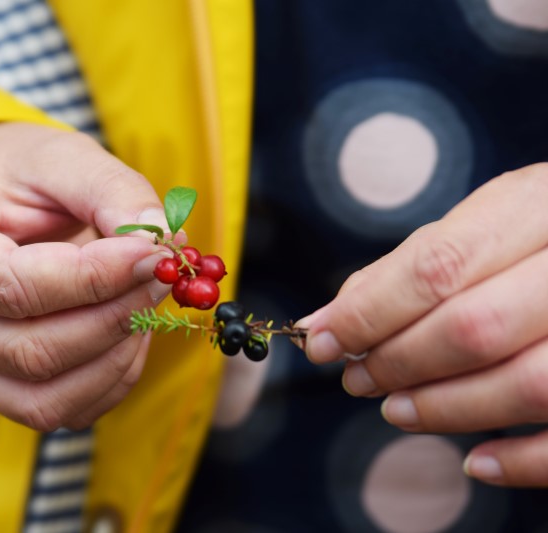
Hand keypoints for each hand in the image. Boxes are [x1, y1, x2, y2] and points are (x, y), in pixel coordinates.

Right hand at [0, 123, 171, 430]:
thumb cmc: (18, 174)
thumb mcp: (60, 156)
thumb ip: (112, 191)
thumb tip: (164, 240)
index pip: (15, 286)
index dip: (94, 278)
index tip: (153, 254)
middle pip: (34, 350)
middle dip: (115, 317)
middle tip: (163, 275)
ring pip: (47, 397)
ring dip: (118, 356)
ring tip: (148, 302)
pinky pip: (60, 411)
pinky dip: (111, 381)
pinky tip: (131, 333)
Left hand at [300, 163, 547, 486]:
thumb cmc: (545, 234)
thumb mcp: (491, 217)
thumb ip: (416, 262)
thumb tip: (337, 316)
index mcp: (537, 208)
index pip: (437, 265)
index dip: (367, 311)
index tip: (320, 338)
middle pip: (474, 328)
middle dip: (397, 361)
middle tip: (357, 376)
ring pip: (526, 386)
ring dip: (442, 408)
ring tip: (395, 408)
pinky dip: (519, 460)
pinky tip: (473, 460)